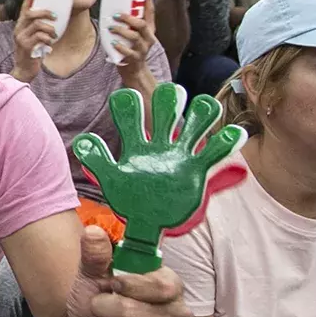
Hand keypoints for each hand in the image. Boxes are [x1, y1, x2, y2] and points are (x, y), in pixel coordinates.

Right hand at [11, 0, 57, 78]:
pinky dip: (48, 39)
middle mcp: (19, 29)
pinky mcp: (25, 46)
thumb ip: (40, 26)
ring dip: (50, 29)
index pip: (25, 6)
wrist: (24, 70)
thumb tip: (54, 16)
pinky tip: (49, 45)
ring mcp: (20, 37)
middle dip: (45, 12)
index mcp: (21, 24)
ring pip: (37, 25)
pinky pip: (39, 37)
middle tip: (55, 16)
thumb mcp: (35, 37)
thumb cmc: (32, 52)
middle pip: (31, 13)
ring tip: (54, 35)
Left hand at [65, 227, 189, 316]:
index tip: (111, 283)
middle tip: (94, 308)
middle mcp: (180, 314)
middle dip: (100, 308)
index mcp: (170, 285)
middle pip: (132, 311)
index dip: (129, 285)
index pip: (161, 286)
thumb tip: (93, 233)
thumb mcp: (94, 275)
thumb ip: (96, 255)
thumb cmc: (98, 301)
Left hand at [72, 84, 247, 258]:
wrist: (146, 220)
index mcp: (136, 143)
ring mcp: (180, 154)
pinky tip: (234, 134)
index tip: (124, 98)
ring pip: (194, 125)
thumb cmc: (128, 196)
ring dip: (201, 114)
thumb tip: (81, 141)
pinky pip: (213, 152)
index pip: (132, 116)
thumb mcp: (111, 178)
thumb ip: (97, 160)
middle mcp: (159, 144)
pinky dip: (225, 143)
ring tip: (205, 109)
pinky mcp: (196, 168)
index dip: (129, 104)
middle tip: (171, 95)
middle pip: (166, 112)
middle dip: (169, 100)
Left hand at [108, 10, 156, 72]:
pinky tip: (113, 42)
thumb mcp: (134, 34)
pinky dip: (120, 46)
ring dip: (121, 30)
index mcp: (149, 29)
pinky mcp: (136, 58)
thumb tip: (116, 7)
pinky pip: (128, 52)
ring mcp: (143, 48)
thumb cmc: (132, 48)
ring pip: (134, 37)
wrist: (134, 70)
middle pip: (141, 24)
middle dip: (128, 18)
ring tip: (111, 28)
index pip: (150, 11)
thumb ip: (130, 23)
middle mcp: (148, 37)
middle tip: (116, 15)